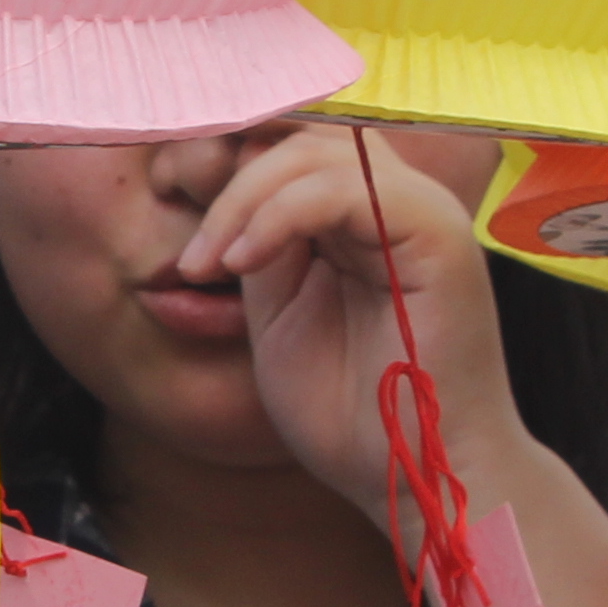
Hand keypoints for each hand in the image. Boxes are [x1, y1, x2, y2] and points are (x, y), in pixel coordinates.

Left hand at [170, 128, 528, 536]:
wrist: (414, 478)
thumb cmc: (354, 413)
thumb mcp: (278, 311)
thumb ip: (259, 241)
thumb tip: (214, 174)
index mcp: (366, 214)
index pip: (297, 135)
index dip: (229, 143)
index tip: (169, 181)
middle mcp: (401, 200)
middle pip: (304, 128)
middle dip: (226, 154)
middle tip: (171, 196)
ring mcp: (424, 213)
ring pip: (319, 150)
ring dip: (243, 195)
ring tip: (204, 262)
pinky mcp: (438, 237)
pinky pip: (344, 189)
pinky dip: (278, 216)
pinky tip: (240, 263)